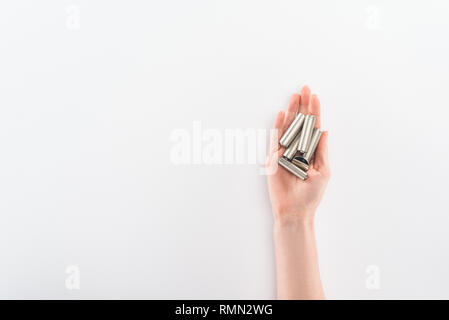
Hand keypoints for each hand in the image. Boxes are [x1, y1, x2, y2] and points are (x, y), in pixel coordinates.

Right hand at [267, 86, 329, 224]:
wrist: (295, 210)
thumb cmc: (311, 194)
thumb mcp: (323, 170)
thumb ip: (322, 150)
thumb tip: (325, 130)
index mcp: (311, 152)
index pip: (313, 127)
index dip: (315, 112)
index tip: (315, 96)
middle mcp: (298, 149)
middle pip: (300, 123)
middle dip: (303, 106)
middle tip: (304, 88)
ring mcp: (285, 153)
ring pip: (288, 127)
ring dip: (292, 111)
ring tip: (295, 95)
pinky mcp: (274, 158)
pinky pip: (276, 139)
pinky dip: (278, 126)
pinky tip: (282, 114)